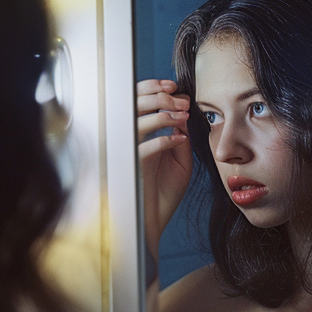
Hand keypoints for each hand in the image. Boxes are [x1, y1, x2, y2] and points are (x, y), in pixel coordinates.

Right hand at [137, 79, 192, 259]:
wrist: (153, 223)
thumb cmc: (164, 194)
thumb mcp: (180, 161)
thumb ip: (181, 138)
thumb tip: (182, 115)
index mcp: (140, 135)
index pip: (138, 101)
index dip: (154, 89)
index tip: (175, 88)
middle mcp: (130, 141)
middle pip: (134, 104)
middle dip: (159, 97)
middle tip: (181, 100)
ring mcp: (128, 154)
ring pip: (136, 122)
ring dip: (161, 115)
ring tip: (181, 117)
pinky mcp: (131, 170)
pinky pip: (142, 149)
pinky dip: (161, 141)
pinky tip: (178, 140)